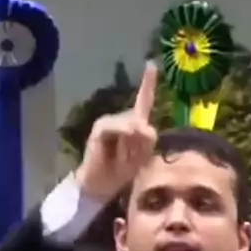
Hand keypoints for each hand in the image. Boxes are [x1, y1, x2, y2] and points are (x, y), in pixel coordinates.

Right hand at [76, 61, 157, 202]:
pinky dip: (122, 131)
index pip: (143, 102)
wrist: (99, 186)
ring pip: (131, 123)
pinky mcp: (99, 129)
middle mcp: (120, 120)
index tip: (151, 64)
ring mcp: (108, 123)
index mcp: (132, 125)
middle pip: (141, 119)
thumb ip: (146, 141)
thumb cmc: (120, 172)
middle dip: (143, 141)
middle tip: (134, 159)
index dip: (147, 84)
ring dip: (133, 142)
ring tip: (126, 158)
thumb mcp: (140, 157)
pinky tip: (125, 139)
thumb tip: (145, 125)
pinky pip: (114, 126)